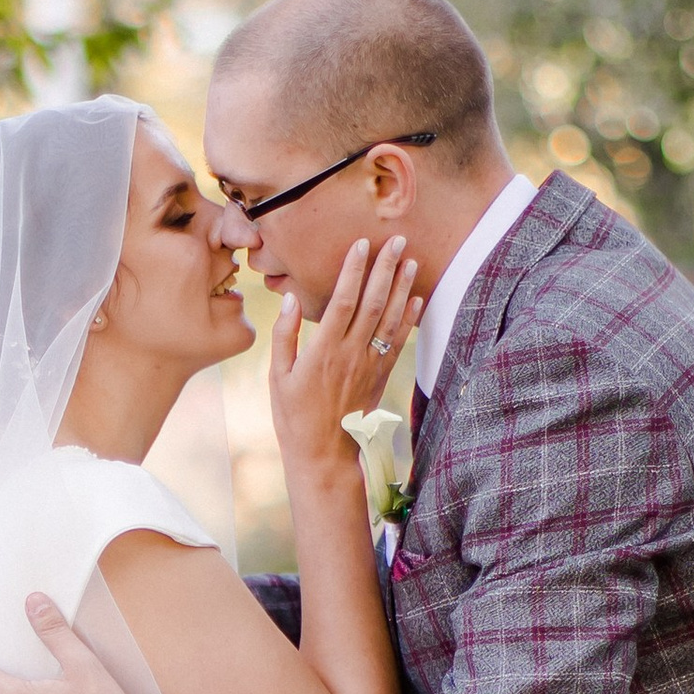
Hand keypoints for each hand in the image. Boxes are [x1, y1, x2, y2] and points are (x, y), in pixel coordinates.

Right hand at [267, 234, 417, 474]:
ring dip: (402, 287)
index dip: (353, 270)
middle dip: (386, 268)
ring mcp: (369, 365)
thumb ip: (285, 336)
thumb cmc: (293, 416)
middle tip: (398, 239)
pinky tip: (415, 298)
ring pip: (390, 318)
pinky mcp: (380, 376)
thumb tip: (291, 298)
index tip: (361, 244)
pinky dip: (409, 318)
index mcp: (322, 351)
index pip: (341, 301)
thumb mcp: (278, 377)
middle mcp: (350, 354)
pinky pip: (398, 342)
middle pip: (372, 302)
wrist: (323, 455)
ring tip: (411, 259)